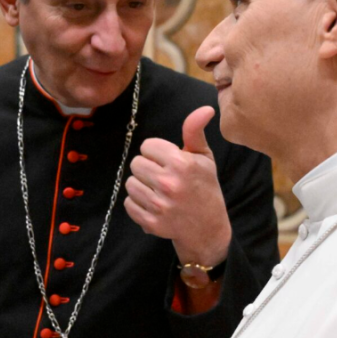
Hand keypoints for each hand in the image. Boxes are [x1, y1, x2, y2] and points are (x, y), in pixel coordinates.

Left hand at [125, 106, 231, 266]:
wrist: (207, 228)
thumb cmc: (204, 187)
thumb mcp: (204, 157)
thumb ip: (195, 131)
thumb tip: (205, 109)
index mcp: (181, 163)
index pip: (147, 146)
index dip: (157, 153)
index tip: (168, 161)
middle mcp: (168, 183)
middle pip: (136, 163)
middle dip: (148, 168)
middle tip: (162, 177)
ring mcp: (159, 205)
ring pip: (130, 183)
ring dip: (142, 186)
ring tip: (158, 191)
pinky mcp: (151, 222)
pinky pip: (129, 204)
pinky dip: (138, 204)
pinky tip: (153, 204)